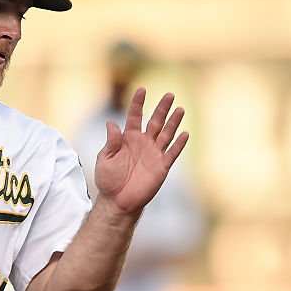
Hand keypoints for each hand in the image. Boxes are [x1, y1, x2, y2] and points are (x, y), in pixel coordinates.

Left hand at [94, 88, 187, 214]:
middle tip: (170, 94)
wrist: (118, 201)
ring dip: (173, 122)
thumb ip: (111, 142)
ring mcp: (153, 154)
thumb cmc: (108, 180)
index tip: (142, 89)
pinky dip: (179, 144)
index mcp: (128, 138)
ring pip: (166, 134)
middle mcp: (143, 143)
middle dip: (162, 108)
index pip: (134, 116)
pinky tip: (185, 133)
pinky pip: (172, 153)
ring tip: (180, 109)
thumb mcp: (105, 159)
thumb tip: (111, 123)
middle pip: (155, 121)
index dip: (138, 103)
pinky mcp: (161, 166)